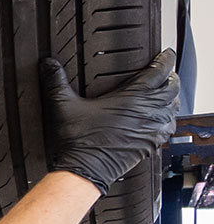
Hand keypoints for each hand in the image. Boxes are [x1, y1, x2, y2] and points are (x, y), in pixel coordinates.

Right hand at [41, 49, 179, 194]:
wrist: (87, 169)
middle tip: (166, 70)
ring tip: (167, 91)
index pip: (159, 72)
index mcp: (131, 98)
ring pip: (174, 107)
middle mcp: (147, 113)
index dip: (165, 60)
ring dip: (172, 97)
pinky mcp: (151, 143)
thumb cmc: (79, 140)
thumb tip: (48, 64)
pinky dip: (169, 118)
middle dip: (171, 76)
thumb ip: (56, 81)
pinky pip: (169, 127)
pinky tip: (163, 118)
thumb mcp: (63, 105)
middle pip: (172, 88)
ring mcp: (152, 129)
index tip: (165, 54)